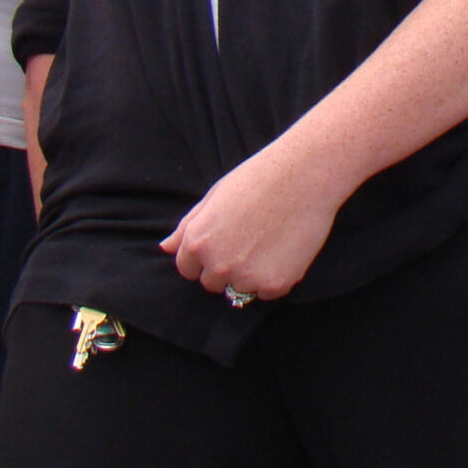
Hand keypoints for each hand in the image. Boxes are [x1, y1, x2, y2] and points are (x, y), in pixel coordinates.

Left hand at [161, 142, 349, 302]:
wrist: (303, 175)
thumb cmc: (257, 179)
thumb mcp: (213, 197)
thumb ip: (187, 227)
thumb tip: (165, 248)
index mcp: (197, 243)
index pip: (188, 270)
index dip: (206, 255)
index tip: (226, 240)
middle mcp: (217, 265)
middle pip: (213, 283)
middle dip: (227, 267)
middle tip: (250, 238)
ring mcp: (246, 277)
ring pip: (241, 289)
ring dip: (251, 274)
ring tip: (269, 240)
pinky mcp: (275, 284)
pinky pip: (268, 291)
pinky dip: (276, 276)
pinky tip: (284, 248)